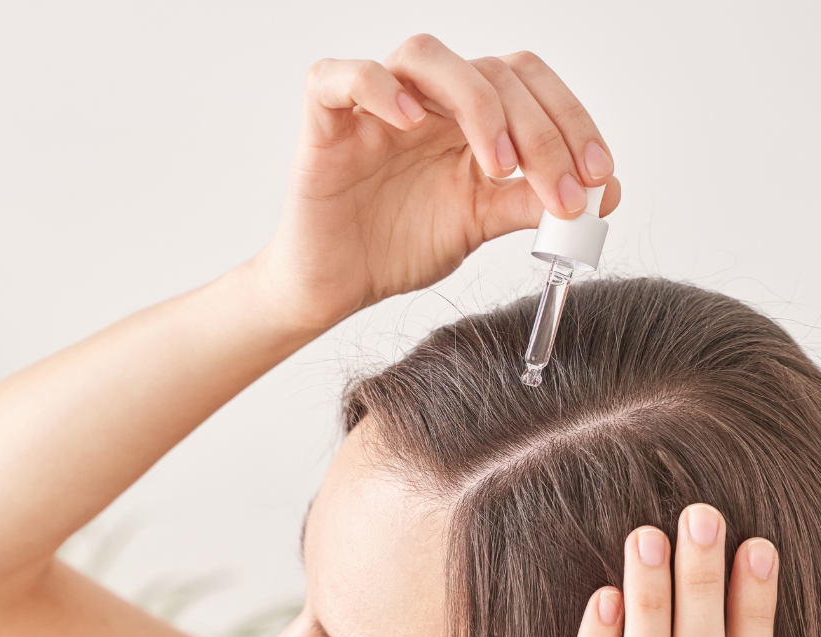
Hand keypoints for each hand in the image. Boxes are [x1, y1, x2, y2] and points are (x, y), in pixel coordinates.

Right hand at [255, 34, 621, 335]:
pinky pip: (341, 77)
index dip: (571, 122)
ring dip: (475, 101)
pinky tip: (410, 123)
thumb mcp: (480, 224)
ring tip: (495, 163)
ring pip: (426, 55)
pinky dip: (377, 88)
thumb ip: (530, 202)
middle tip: (560, 191)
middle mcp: (426, 100)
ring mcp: (375, 107)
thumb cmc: (397, 248)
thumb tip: (604, 194)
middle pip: (491, 71)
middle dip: (540, 130)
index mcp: (466, 117)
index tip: (598, 179)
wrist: (336, 288)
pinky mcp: (325, 122)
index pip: (529, 85)